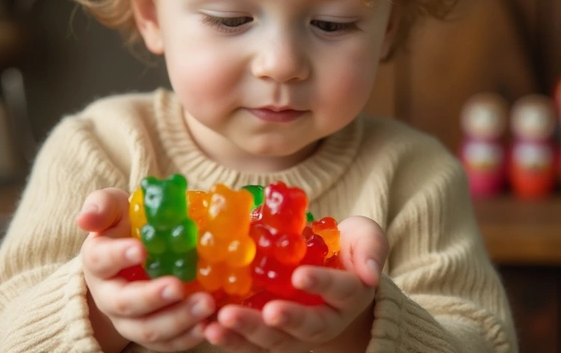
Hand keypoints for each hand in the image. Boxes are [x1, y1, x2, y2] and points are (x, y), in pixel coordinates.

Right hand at [77, 188, 215, 352]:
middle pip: (125, 303)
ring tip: (205, 304)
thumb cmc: (128, 224)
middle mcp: (109, 295)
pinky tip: (208, 324)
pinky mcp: (153, 333)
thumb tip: (85, 218)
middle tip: (178, 286)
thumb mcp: (115, 207)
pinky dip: (188, 337)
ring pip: (147, 329)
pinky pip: (167, 343)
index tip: (140, 249)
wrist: (140, 252)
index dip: (118, 256)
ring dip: (177, 320)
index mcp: (97, 261)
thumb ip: (103, 206)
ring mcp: (129, 319)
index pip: (101, 260)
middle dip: (152, 297)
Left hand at [203, 216, 388, 352]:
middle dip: (284, 320)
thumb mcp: (365, 238)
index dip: (321, 283)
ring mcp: (295, 330)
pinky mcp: (271, 333)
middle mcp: (324, 318)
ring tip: (221, 322)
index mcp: (348, 293)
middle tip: (264, 312)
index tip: (300, 274)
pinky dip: (230, 338)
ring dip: (247, 333)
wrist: (332, 270)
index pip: (339, 289)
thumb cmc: (348, 248)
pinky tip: (208, 326)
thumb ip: (371, 248)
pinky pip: (251, 341)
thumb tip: (370, 272)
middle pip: (306, 325)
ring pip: (274, 339)